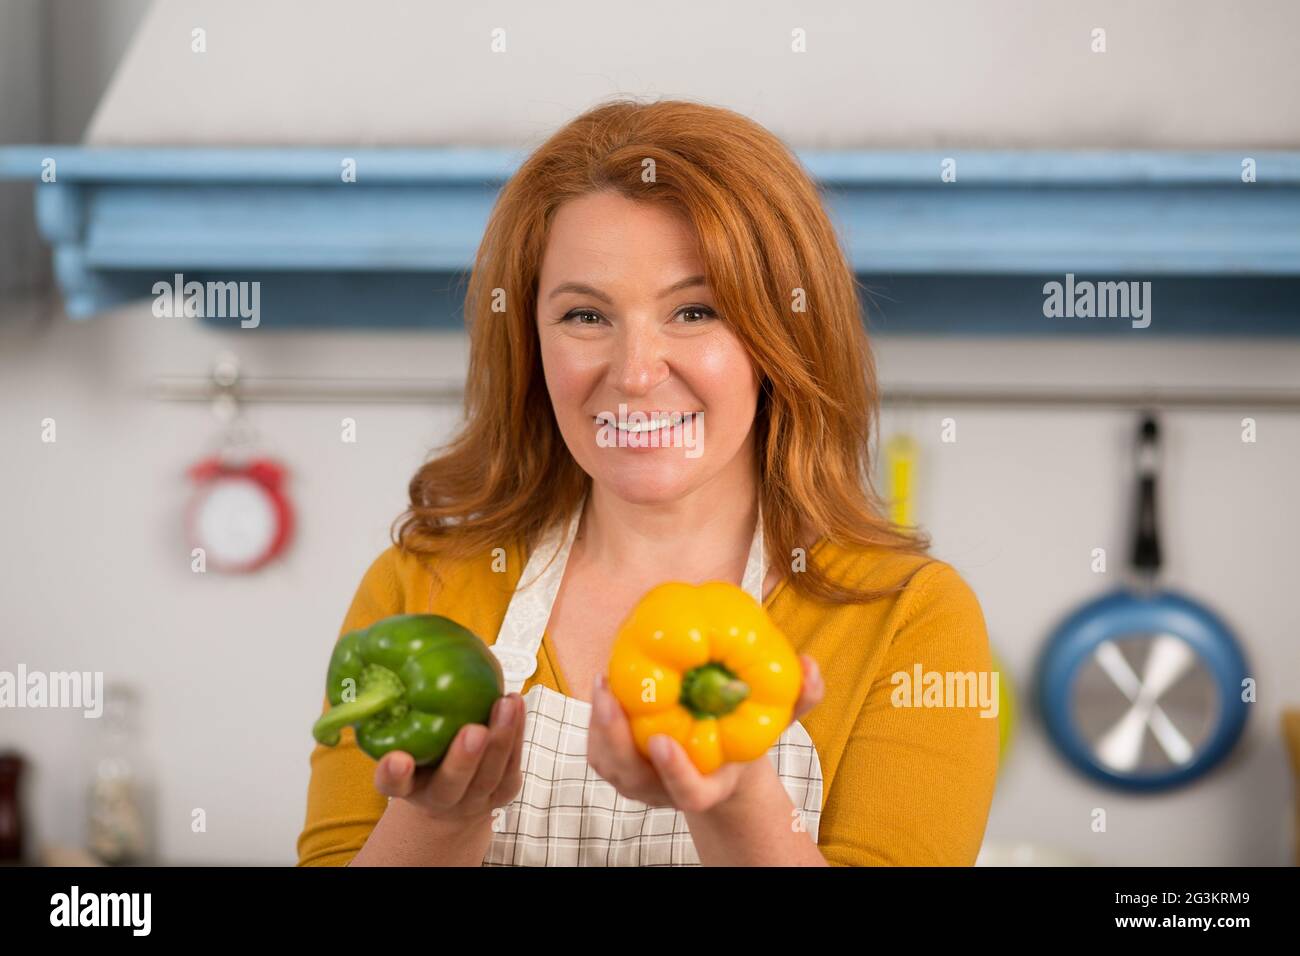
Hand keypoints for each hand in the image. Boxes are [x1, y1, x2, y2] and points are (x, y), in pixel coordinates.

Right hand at [371, 692, 525, 824]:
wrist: (455, 800)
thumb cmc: (425, 761)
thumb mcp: (405, 746)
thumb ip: (397, 721)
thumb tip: (391, 674)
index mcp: (408, 788)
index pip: (394, 785)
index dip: (394, 774)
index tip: (398, 759)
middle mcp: (440, 799)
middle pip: (451, 784)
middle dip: (464, 759)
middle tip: (474, 731)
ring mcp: (475, 799)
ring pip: (490, 774)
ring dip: (501, 738)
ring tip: (505, 705)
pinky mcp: (504, 790)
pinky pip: (513, 763)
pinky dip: (517, 732)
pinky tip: (516, 705)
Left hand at [586, 654, 823, 813]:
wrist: (723, 757)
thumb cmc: (748, 734)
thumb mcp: (780, 717)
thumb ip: (799, 697)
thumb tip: (809, 665)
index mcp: (710, 787)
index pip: (689, 793)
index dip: (675, 772)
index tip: (662, 741)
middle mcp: (670, 791)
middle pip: (632, 779)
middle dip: (615, 739)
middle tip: (611, 693)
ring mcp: (642, 782)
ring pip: (608, 764)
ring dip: (600, 725)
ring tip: (604, 678)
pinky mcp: (622, 765)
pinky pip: (600, 748)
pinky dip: (597, 719)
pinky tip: (606, 678)